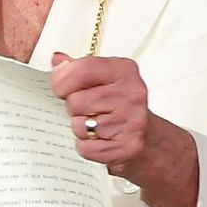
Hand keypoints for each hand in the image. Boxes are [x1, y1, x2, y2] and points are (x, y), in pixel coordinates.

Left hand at [50, 52, 199, 206]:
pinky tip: (100, 140)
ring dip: (81, 129)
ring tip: (96, 125)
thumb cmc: (120, 106)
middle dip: (73, 109)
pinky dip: (87, 147)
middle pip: (75, 101)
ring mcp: (132, 121)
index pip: (80, 70)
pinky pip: (86, 147)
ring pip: (79, 126)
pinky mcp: (127, 147)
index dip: (61, 81)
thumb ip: (78, 68)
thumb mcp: (103, 79)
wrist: (149, 137)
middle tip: (88, 110)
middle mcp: (132, 94)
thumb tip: (57, 59)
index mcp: (124, 71)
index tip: (62, 88)